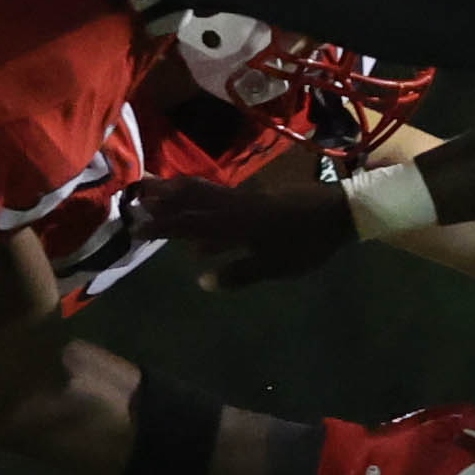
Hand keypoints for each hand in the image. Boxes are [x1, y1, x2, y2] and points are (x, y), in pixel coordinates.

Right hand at [131, 173, 352, 290]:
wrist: (340, 212)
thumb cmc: (308, 243)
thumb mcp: (275, 266)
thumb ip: (238, 273)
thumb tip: (202, 281)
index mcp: (234, 222)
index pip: (188, 223)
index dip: (161, 225)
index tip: (134, 226)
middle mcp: (234, 205)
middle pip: (191, 197)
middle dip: (162, 197)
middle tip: (136, 195)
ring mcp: (247, 197)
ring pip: (204, 193)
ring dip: (179, 194)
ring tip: (157, 195)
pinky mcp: (259, 196)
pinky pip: (221, 198)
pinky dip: (204, 204)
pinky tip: (204, 221)